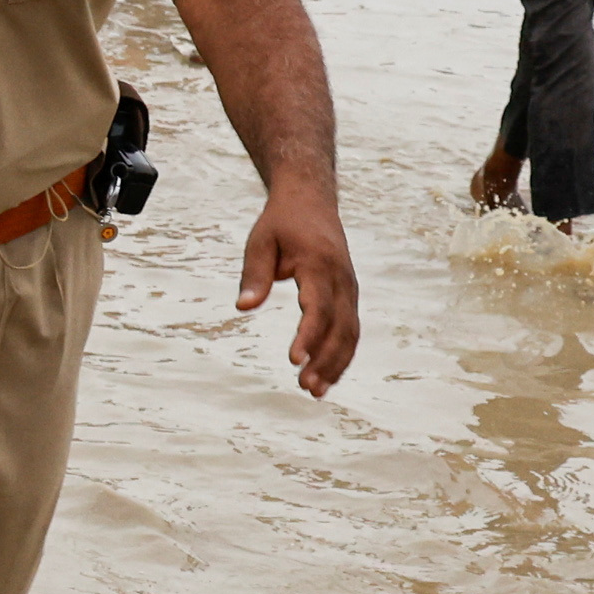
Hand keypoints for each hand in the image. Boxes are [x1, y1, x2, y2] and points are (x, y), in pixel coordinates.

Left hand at [240, 179, 358, 396]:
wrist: (311, 201)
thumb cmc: (282, 223)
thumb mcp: (260, 242)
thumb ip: (254, 276)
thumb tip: (243, 307)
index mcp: (320, 265)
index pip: (318, 307)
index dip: (308, 336)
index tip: (294, 360)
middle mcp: (342, 279)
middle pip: (340, 327)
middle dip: (325, 360)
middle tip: (306, 388)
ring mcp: (350, 288)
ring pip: (350, 333)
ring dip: (336, 364)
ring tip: (315, 392)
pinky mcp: (349, 295)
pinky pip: (350, 329)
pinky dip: (342, 354)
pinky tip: (327, 376)